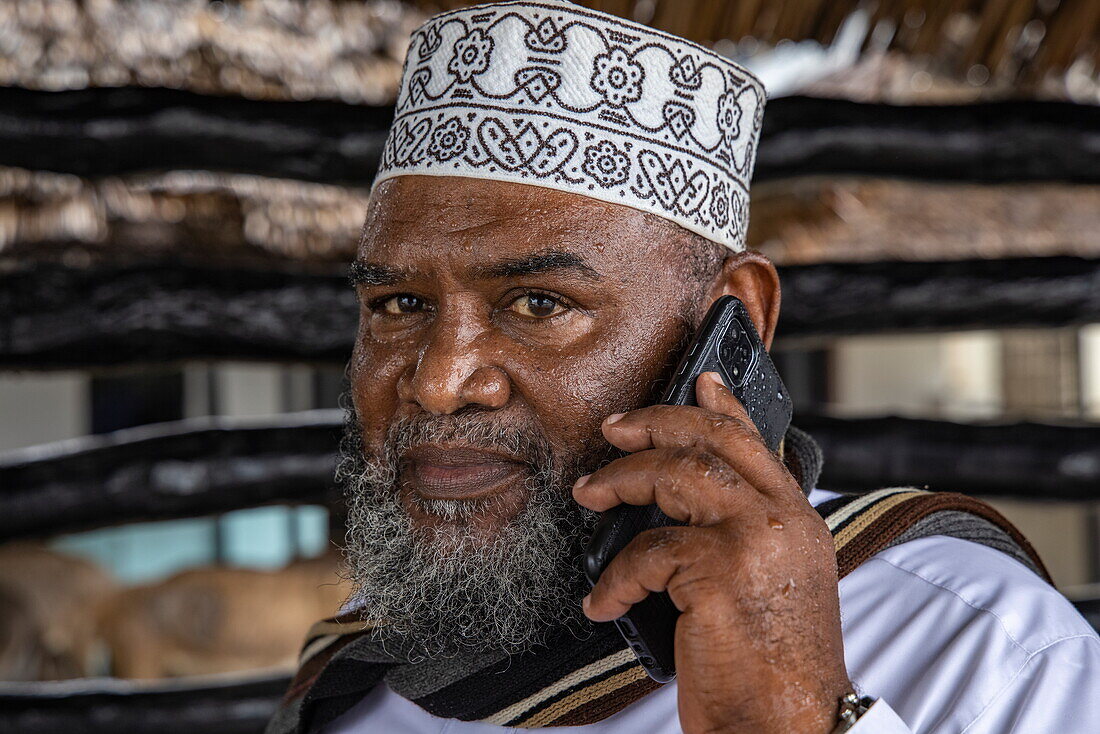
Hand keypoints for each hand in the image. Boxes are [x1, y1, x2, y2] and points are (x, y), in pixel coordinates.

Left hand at [574, 372, 850, 733]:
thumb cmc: (774, 667)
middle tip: (615, 429)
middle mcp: (782, 520)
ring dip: (621, 480)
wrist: (792, 727)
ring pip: (675, 476)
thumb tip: (685, 510)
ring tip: (589, 494)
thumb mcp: (773, 587)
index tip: (699, 379)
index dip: (723, 405)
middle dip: (656, 423)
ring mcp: (754, 541)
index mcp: (798, 521)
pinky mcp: (718, 572)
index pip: (756, 443)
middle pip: (711, 441)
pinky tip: (602, 599)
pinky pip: (645, 552)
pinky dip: (614, 576)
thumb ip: (745, 537)